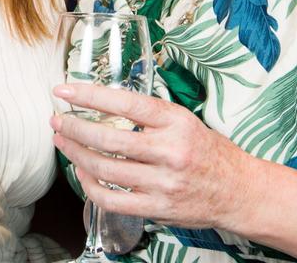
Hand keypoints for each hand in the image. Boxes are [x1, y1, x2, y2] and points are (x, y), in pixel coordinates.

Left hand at [51, 83, 263, 231]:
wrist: (239, 190)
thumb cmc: (209, 151)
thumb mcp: (185, 120)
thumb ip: (150, 114)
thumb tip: (107, 102)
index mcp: (175, 122)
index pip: (125, 103)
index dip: (90, 95)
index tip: (65, 89)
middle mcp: (169, 151)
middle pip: (108, 138)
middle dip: (74, 127)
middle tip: (57, 119)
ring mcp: (162, 182)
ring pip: (105, 169)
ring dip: (76, 154)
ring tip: (63, 142)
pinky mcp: (156, 208)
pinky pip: (111, 199)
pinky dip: (89, 185)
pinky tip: (81, 172)